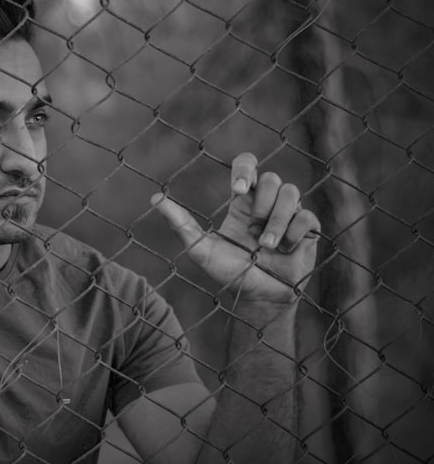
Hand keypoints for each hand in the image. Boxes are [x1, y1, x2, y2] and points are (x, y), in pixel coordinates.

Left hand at [150, 153, 319, 304]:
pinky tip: (285, 249)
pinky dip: (295, 233)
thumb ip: (180, 224)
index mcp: (242, 202)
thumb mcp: (201, 249)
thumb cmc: (228, 273)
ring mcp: (289, 216)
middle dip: (263, 202)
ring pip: (292, 193)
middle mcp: (266, 204)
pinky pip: (307, 216)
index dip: (246, 167)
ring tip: (266, 245)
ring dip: (278, 220)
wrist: (258, 299)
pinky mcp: (307, 231)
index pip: (248, 164)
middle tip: (253, 226)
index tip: (238, 189)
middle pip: (272, 178)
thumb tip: (155, 198)